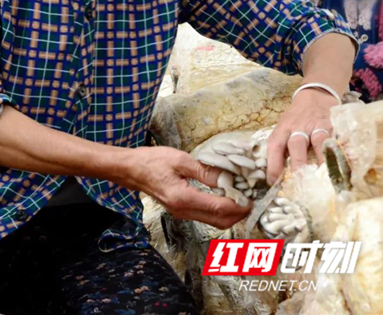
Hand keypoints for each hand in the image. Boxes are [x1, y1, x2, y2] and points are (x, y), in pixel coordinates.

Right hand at [122, 146, 250, 228]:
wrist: (131, 170)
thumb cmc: (152, 161)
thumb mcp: (180, 160)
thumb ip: (204, 171)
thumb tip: (227, 177)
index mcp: (183, 198)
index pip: (218, 208)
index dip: (238, 205)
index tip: (251, 198)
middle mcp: (183, 211)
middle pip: (219, 221)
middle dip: (238, 214)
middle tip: (251, 200)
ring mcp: (181, 213)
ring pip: (213, 221)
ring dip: (229, 213)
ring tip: (240, 197)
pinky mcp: (180, 210)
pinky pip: (205, 216)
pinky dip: (218, 210)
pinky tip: (224, 197)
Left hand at [266, 88, 337, 183]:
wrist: (315, 95)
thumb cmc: (296, 118)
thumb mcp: (284, 127)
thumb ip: (282, 147)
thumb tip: (276, 176)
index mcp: (283, 128)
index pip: (275, 145)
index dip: (273, 163)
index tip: (273, 181)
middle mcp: (299, 127)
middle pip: (297, 144)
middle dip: (298, 163)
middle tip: (300, 181)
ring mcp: (318, 126)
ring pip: (320, 141)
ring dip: (322, 159)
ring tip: (326, 176)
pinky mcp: (334, 125)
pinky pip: (339, 139)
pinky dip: (344, 151)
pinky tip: (349, 161)